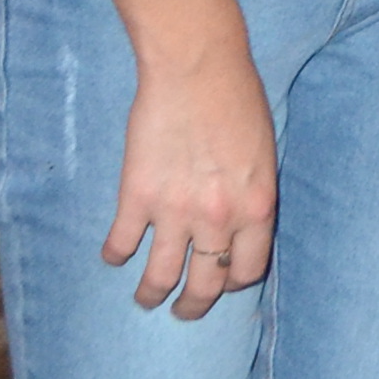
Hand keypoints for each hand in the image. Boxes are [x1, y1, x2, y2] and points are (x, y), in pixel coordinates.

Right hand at [110, 31, 275, 316]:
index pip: (247, 271)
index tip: (223, 282)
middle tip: (183, 311)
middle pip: (205, 285)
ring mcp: (175, 211)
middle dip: (192, 307)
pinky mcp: (137, 196)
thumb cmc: (238, 100)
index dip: (233, 282)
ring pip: (159, 277)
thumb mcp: (263, 155)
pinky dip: (115, 254)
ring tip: (146, 299)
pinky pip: (122, 243)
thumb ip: (252, 195)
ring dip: (150, 295)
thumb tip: (239, 225)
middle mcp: (219, 219)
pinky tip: (114, 255)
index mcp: (257, 208)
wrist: (197, 68)